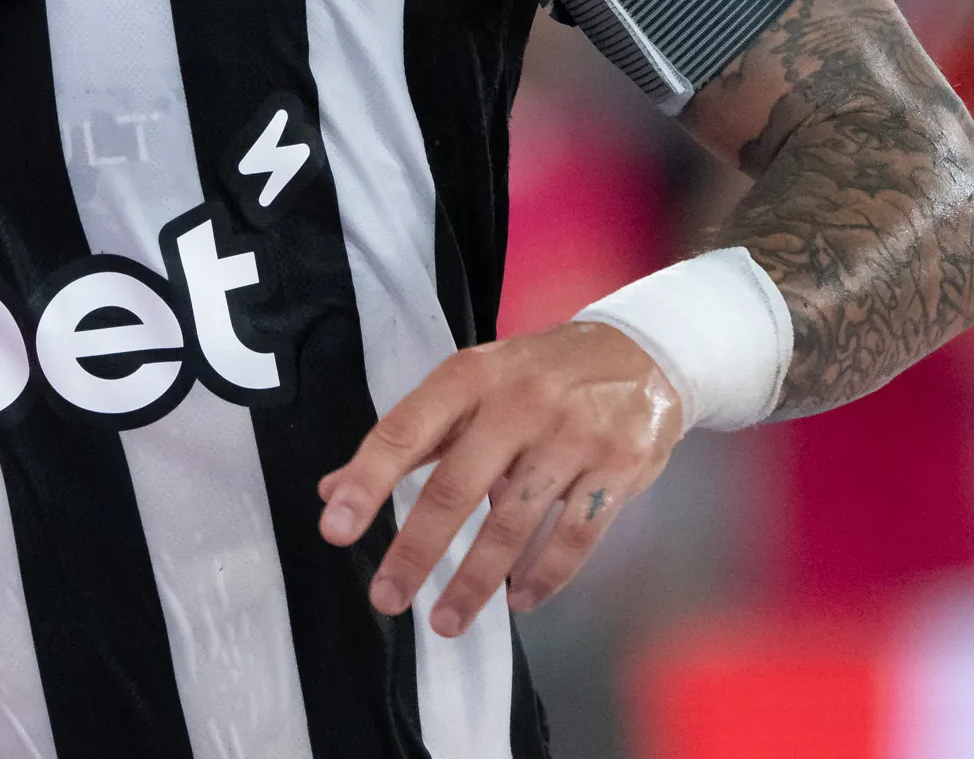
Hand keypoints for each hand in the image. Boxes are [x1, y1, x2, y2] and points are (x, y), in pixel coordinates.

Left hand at [317, 322, 685, 637]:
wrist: (640, 353)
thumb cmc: (537, 376)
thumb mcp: (470, 386)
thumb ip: (410, 439)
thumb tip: (333, 490)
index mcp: (468, 377)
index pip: (404, 432)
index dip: (367, 481)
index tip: (336, 528)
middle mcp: (517, 404)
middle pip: (455, 487)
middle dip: (416, 550)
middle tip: (387, 598)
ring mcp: (572, 437)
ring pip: (512, 522)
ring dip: (475, 581)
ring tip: (445, 620)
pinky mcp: (619, 469)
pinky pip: (574, 536)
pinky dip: (544, 576)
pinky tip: (517, 601)